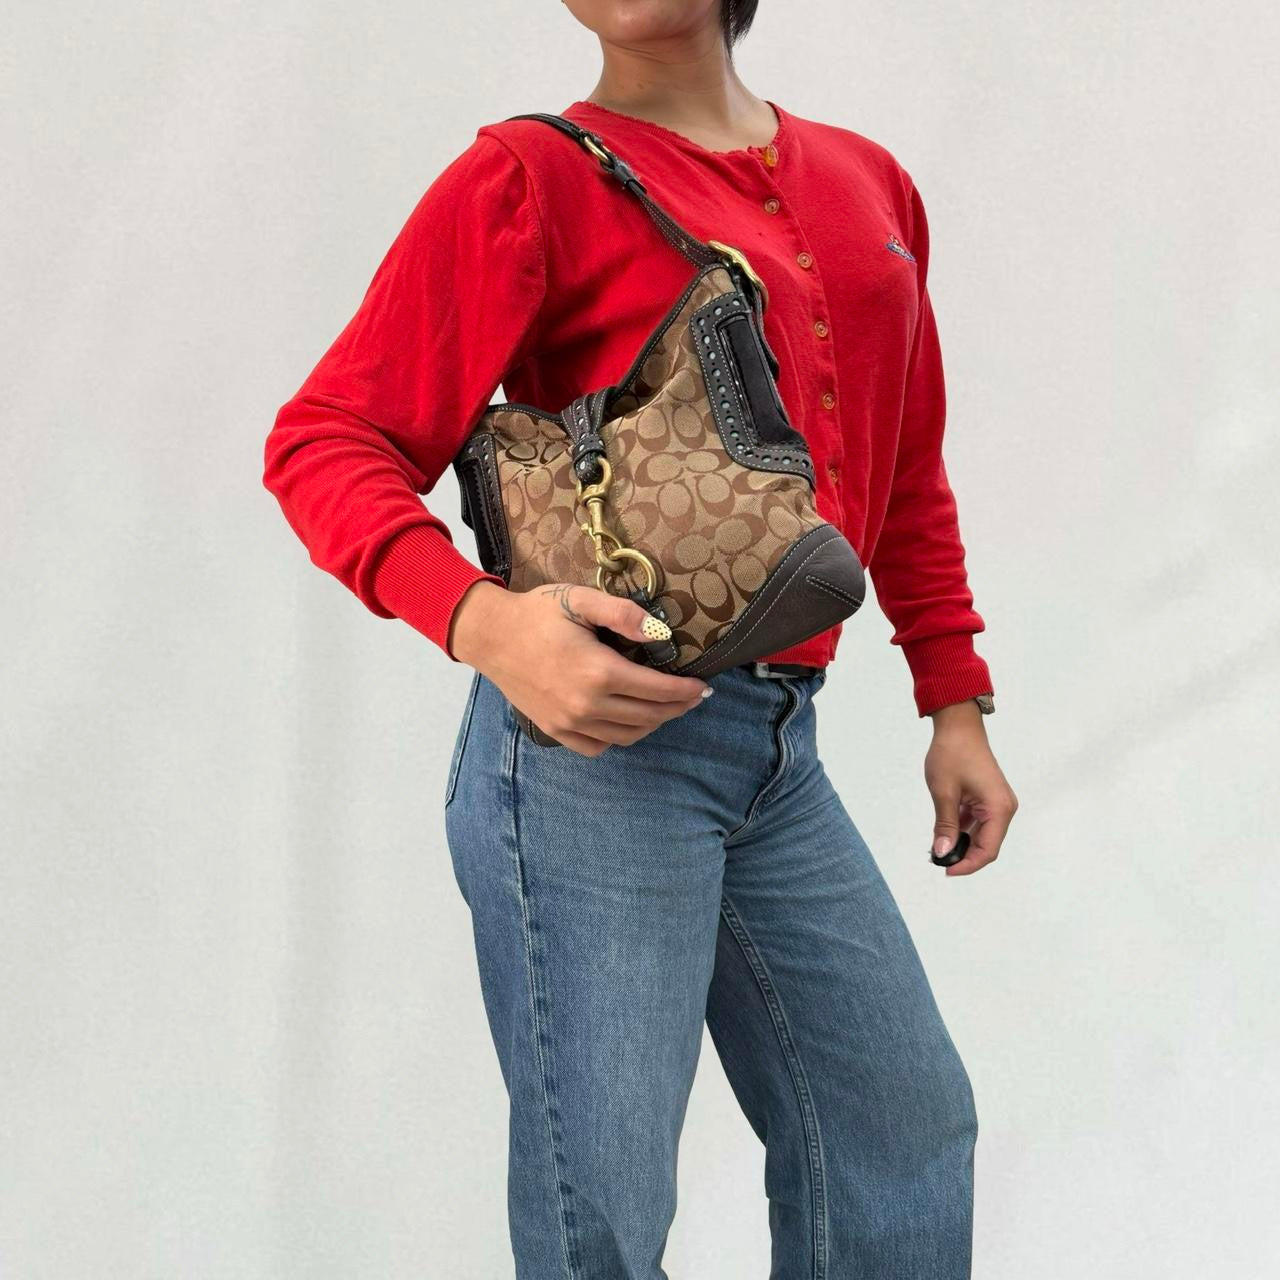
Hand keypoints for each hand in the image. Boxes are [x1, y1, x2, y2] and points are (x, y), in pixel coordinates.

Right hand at [448, 580, 712, 755]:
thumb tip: (660, 632)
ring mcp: (570, 722)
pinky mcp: (556, 730)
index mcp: (599, 672)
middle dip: (676, 708)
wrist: (490, 636)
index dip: (685, 691)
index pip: (658, 690)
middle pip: (648, 716)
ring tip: (666, 708)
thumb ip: (623, 614)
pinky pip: (599, 746)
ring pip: (628, 734)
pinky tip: (629, 720)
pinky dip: (621, 737)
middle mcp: (587, 704)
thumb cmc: (537, 613)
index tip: (703, 687)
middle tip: (692, 698)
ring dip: (653, 723)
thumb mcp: (581, 599)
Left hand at [924, 700, 1017, 876]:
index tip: (945, 869)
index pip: (988, 850)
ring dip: (962, 844)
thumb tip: (943, 852)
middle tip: (937, 860)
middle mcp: (1004, 808)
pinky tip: (944, 834)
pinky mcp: (989, 798)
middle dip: (964, 856)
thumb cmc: (953, 754)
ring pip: (982, 835)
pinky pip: (978, 822)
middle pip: (987, 845)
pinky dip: (963, 830)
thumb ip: (946, 826)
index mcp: (999, 808)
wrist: (958, 726)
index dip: (967, 865)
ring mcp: (998, 803)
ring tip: (937, 848)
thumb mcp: (944, 793)